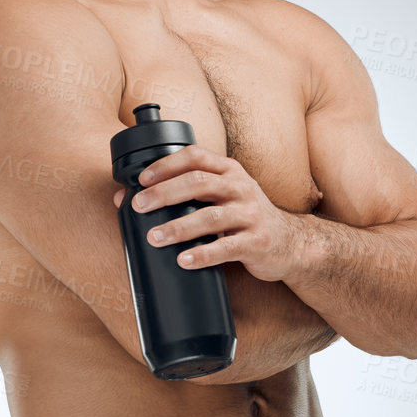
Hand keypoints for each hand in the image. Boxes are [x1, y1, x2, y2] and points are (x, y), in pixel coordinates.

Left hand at [112, 146, 303, 281]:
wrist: (291, 243)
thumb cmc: (246, 218)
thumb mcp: (221, 198)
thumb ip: (182, 195)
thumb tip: (124, 198)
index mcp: (229, 171)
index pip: (196, 156)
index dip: (167, 164)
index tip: (142, 178)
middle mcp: (241, 188)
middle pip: (199, 182)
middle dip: (165, 193)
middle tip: (139, 206)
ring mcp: (251, 215)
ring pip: (211, 217)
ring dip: (179, 226)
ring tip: (155, 237)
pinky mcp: (257, 242)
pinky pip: (226, 248)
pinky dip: (203, 255)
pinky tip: (183, 260)